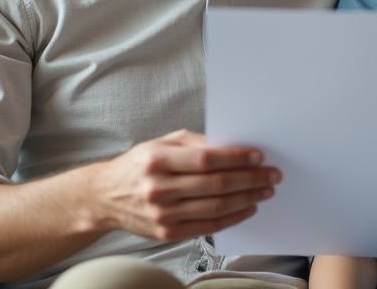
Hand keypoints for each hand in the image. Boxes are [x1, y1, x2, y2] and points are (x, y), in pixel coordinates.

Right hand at [91, 129, 279, 239]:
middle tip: (271, 174)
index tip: (258, 156)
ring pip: (215, 207)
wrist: (105, 196)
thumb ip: (193, 143)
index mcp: (157, 160)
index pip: (205, 158)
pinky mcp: (167, 232)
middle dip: (249, 179)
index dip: (235, 157)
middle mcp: (159, 188)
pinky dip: (232, 218)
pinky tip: (247, 208)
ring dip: (246, 199)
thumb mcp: (160, 143)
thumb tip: (229, 144)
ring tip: (265, 191)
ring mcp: (163, 213)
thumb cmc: (137, 165)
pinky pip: (208, 226)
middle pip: (215, 184)